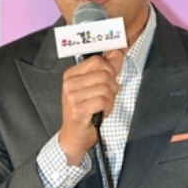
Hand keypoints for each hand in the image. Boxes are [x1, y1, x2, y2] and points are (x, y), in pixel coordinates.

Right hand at [59, 50, 124, 165]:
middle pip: (105, 74)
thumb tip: (117, 52)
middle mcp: (70, 84)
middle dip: (112, 88)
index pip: (98, 61)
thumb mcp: (95, 87)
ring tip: (101, 106)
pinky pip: (103, 101)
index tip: (108, 81)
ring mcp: (72, 97)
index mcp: (71, 75)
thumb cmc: (84, 111)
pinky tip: (100, 112)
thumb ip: (107, 69)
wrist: (74, 135)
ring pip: (106, 88)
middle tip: (105, 98)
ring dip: (110, 100)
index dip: (109, 70)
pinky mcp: (78, 109)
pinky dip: (107, 108)